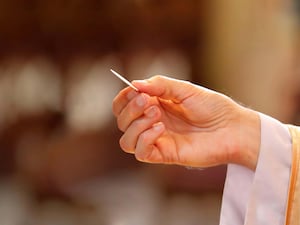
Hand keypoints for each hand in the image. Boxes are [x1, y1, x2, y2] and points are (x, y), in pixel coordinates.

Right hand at [112, 75, 259, 169]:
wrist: (232, 128)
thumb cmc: (212, 107)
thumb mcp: (185, 89)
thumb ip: (160, 85)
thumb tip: (134, 84)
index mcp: (154, 105)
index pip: (124, 105)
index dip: (123, 98)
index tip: (133, 90)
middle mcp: (152, 123)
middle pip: (122, 122)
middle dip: (130, 109)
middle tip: (148, 101)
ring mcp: (157, 140)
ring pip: (126, 140)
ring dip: (136, 125)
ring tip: (158, 116)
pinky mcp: (164, 155)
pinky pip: (141, 152)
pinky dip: (144, 139)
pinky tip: (160, 129)